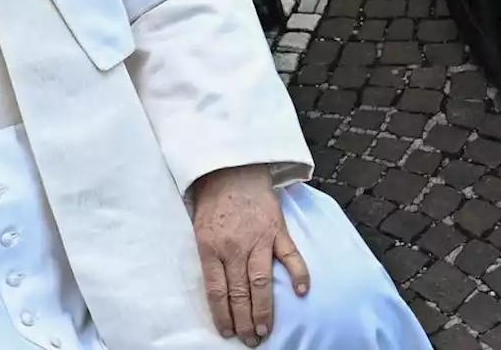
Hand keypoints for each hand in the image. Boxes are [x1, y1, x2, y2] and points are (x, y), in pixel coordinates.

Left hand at [192, 165, 308, 345]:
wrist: (232, 168)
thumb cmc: (213, 200)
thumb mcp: (199, 228)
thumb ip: (208, 256)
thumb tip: (216, 289)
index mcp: (211, 248)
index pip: (217, 290)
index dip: (222, 315)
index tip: (227, 332)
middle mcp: (235, 248)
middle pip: (239, 292)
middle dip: (244, 320)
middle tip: (249, 340)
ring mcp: (258, 239)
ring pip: (261, 282)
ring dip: (264, 309)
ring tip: (264, 330)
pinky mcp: (277, 230)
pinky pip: (290, 256)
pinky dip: (298, 274)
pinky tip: (302, 292)